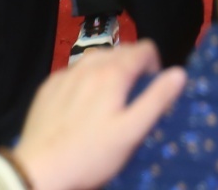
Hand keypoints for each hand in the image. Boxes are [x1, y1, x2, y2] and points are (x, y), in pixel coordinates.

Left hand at [13, 43, 186, 189]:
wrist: (39, 170)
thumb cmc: (90, 154)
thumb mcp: (131, 132)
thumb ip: (156, 99)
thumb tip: (179, 72)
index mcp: (113, 73)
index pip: (144, 48)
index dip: (154, 67)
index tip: (151, 91)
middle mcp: (88, 65)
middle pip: (121, 51)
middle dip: (133, 68)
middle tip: (132, 100)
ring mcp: (65, 74)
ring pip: (96, 58)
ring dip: (109, 71)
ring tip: (109, 102)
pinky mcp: (48, 86)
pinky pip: (75, 72)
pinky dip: (86, 80)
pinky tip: (82, 107)